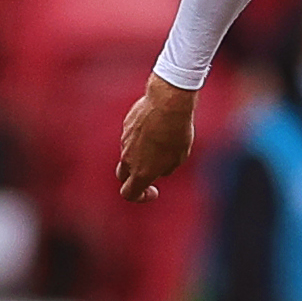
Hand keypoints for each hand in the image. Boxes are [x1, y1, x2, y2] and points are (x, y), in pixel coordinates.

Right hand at [116, 74, 196, 202]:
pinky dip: (142, 136)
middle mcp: (128, 159)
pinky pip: (132, 136)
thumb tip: (159, 167)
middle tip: (151, 171)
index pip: (129, 194)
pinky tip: (158, 125)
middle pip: (123, 176)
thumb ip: (165, 168)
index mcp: (141, 173)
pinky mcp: (126, 125)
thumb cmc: (176, 132)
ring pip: (129, 153)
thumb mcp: (179, 157)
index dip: (140, 197)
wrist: (167, 103)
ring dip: (142, 152)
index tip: (154, 190)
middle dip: (133, 178)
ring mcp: (125, 141)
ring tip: (164, 140)